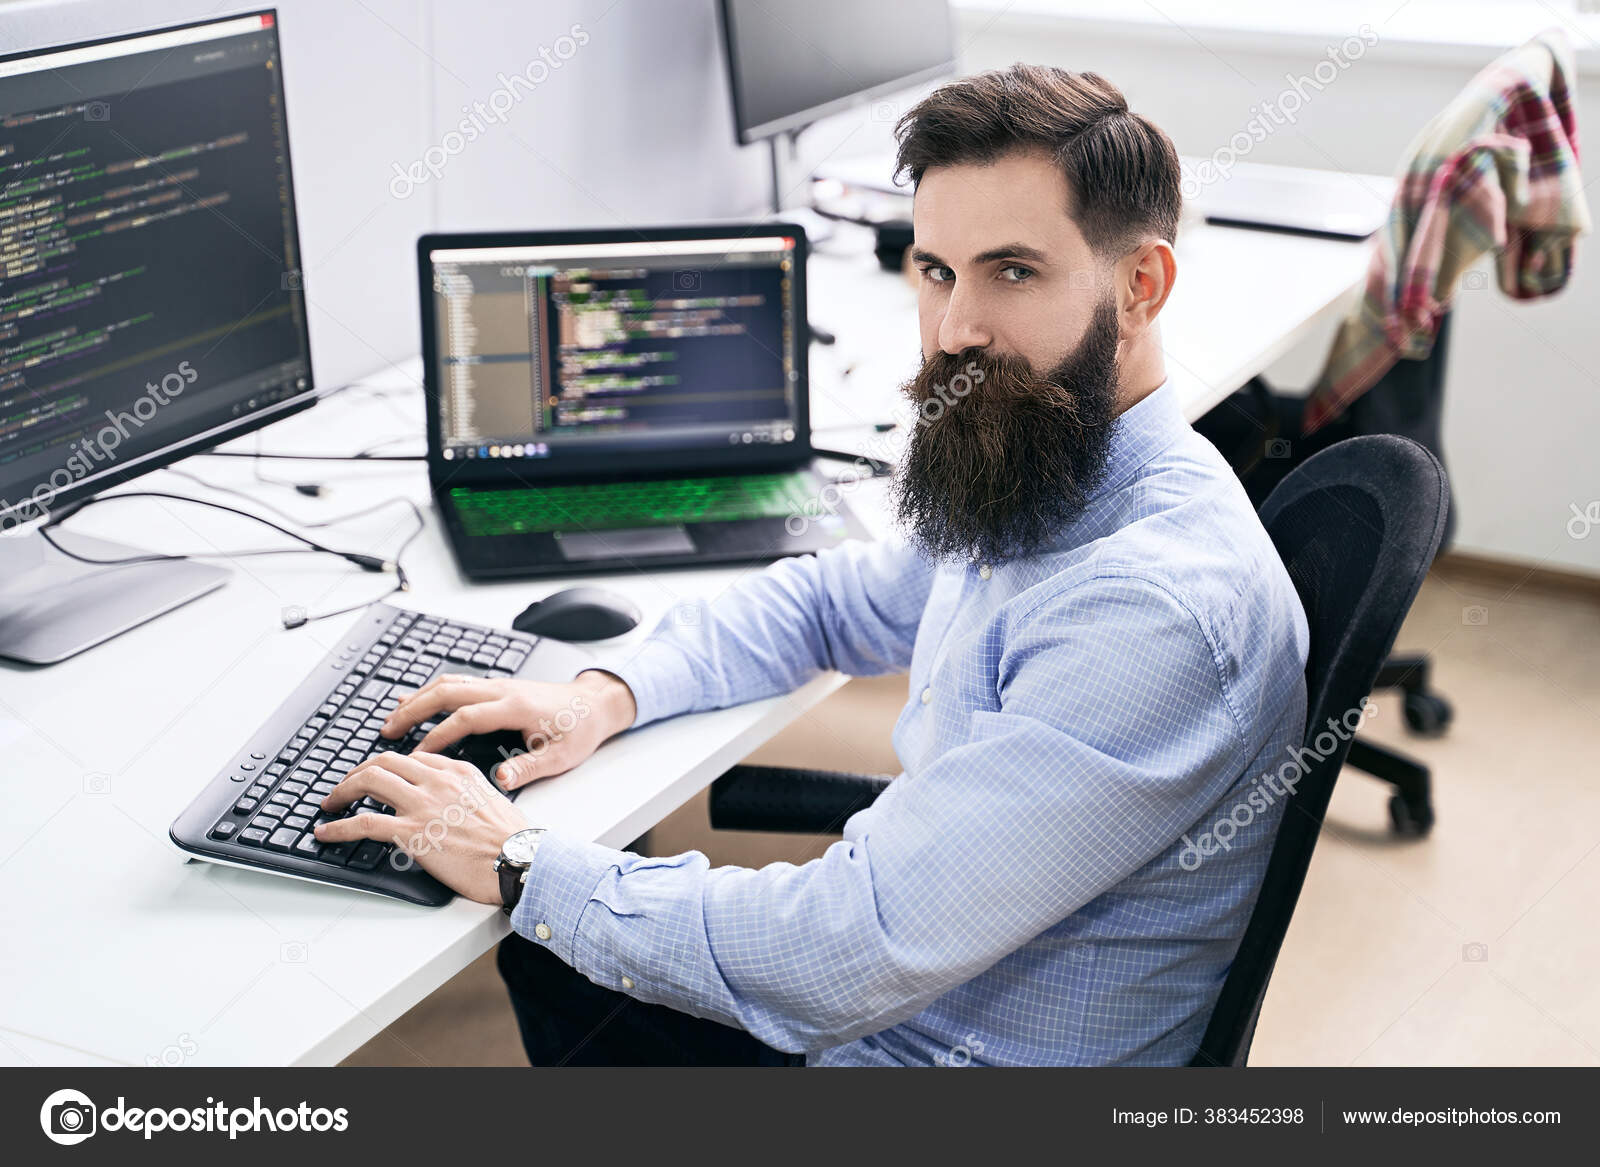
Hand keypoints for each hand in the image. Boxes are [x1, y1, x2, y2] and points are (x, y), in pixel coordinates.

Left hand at [315, 751, 526, 904]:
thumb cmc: (513, 840)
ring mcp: (422, 805)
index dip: (388, 766)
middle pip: (384, 761)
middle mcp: (437, 781)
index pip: (413, 758)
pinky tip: (326, 833)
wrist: (518, 860)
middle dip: (358, 772)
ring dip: (342, 791)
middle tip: (346, 786)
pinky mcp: (411, 833)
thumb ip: (467, 794)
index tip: (378, 776)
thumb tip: (452, 806)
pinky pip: (363, 823)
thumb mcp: (493, 801)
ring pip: (368, 781)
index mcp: (458, 772)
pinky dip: (338, 827)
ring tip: (330, 803)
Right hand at [382, 669, 636, 789]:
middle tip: (386, 731)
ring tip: (392, 717)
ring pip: (449, 683)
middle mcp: (503, 690)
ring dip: (418, 699)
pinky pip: (457, 683)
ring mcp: (498, 685)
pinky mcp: (497, 686)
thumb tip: (501, 780)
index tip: (416, 756)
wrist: (595, 704)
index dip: (438, 736)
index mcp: (516, 707)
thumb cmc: (579, 730)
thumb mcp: (560, 756)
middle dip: (414, 711)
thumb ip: (529, 767)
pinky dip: (432, 691)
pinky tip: (415, 701)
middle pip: (447, 693)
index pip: (466, 718)